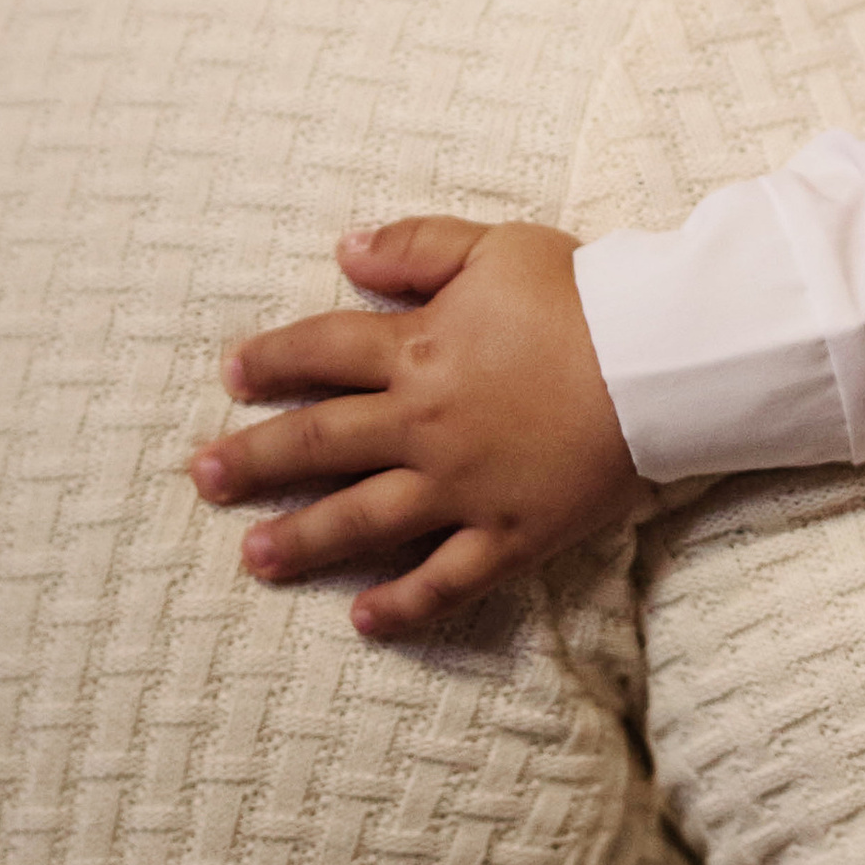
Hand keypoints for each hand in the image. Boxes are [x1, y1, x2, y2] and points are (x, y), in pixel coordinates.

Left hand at [194, 214, 641, 638]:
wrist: (662, 359)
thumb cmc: (585, 295)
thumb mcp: (496, 246)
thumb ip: (416, 247)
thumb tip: (345, 250)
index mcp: (419, 348)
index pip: (323, 352)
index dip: (271, 361)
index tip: (232, 375)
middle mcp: (426, 423)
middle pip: (322, 442)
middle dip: (256, 460)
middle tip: (202, 478)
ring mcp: (464, 485)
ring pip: (366, 519)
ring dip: (305, 539)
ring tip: (254, 558)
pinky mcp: (510, 532)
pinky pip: (448, 578)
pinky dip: (405, 602)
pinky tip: (364, 619)